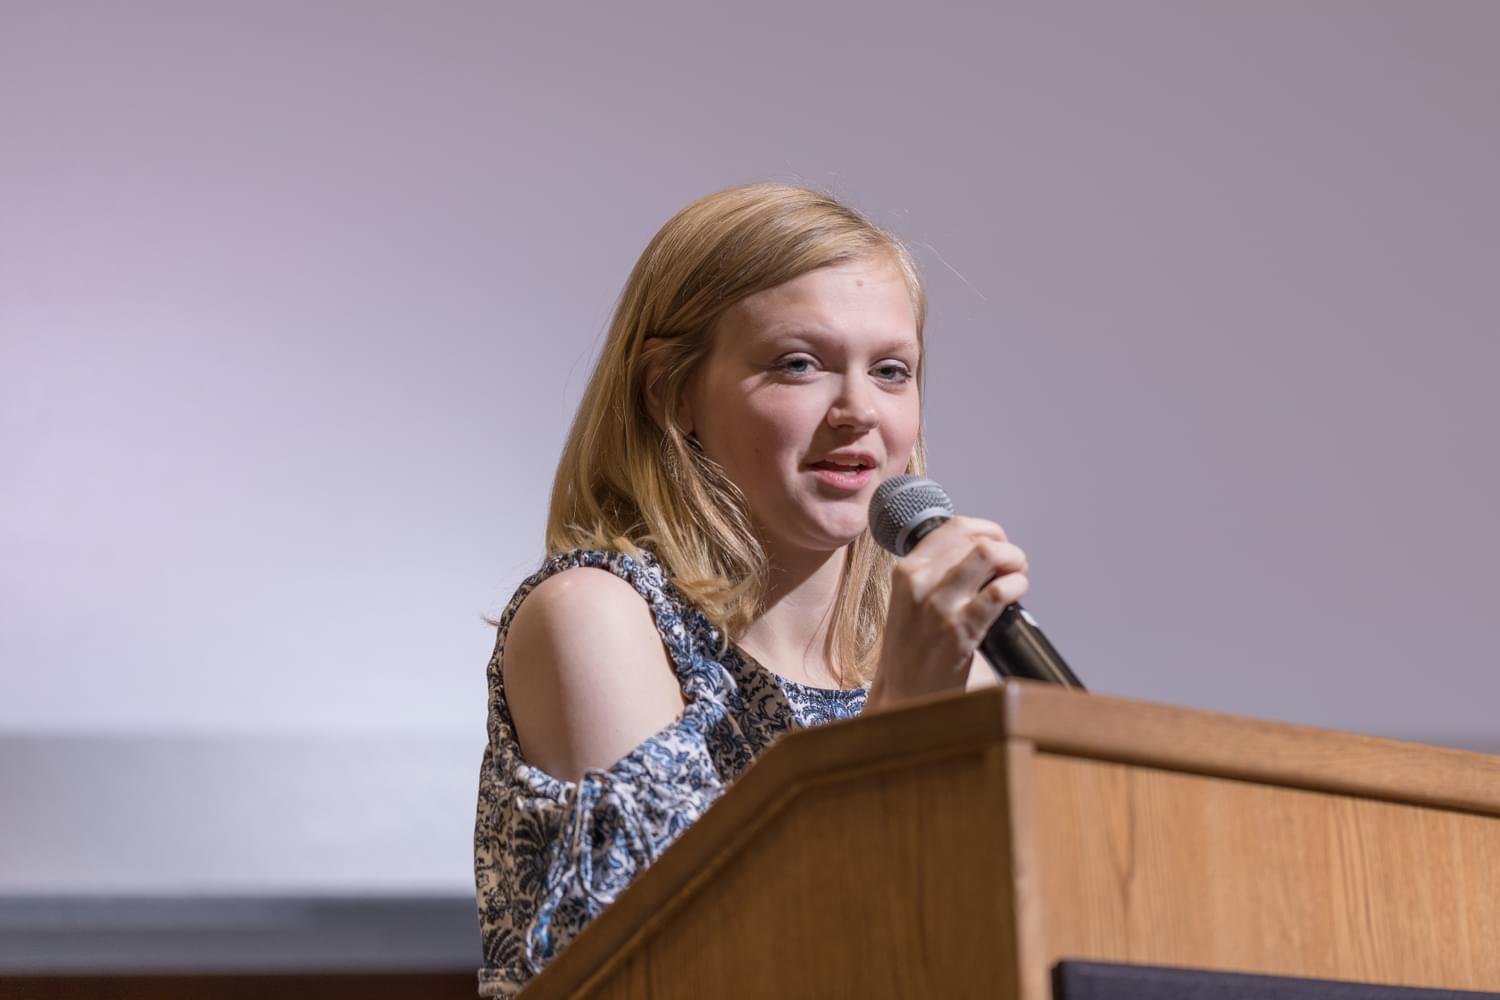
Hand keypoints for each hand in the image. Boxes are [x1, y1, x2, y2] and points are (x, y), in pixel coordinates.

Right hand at [866, 516, 1028, 710]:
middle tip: (1013, 566)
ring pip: (988, 555)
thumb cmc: (913, 648)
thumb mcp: (910, 598)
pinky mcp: (960, 630)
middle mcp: (919, 582)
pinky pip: (999, 592)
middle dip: (1006, 549)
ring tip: (1017, 577)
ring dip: (1014, 561)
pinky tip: (1017, 594)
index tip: (998, 542)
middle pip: (977, 539)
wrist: (905, 694)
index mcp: (906, 570)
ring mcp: (940, 606)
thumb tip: (982, 549)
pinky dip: (1017, 586)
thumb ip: (937, 571)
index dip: (987, 529)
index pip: (954, 526)